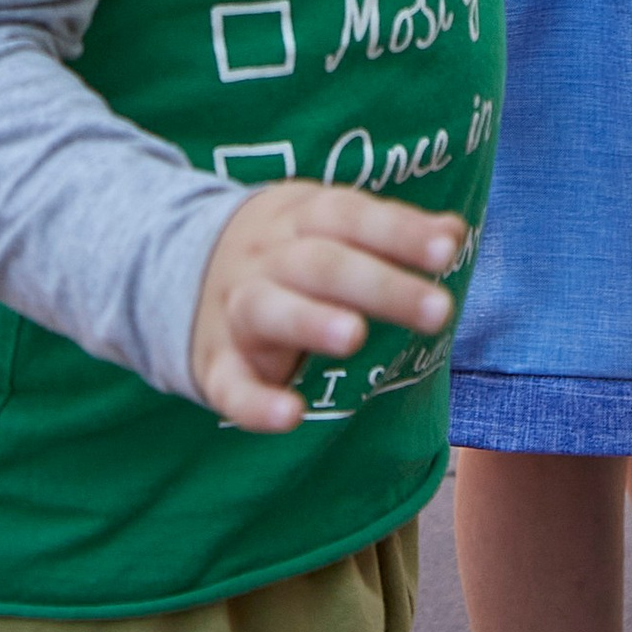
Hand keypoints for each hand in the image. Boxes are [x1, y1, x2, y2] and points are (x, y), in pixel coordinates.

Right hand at [188, 181, 467, 435]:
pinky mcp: (214, 364)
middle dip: (380, 285)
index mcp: (300, 216)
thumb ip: (391, 232)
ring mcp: (235, 308)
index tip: (448, 251)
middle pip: (322, 263)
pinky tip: (292, 416)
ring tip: (355, 337)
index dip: (400, 231)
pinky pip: (231, 385)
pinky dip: (257, 403)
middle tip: (439, 310)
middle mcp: (265, 257)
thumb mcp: (332, 227)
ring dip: (310, 321)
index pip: (352, 215)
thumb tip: (454, 234)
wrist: (176, 270)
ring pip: (269, 308)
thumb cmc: (286, 253)